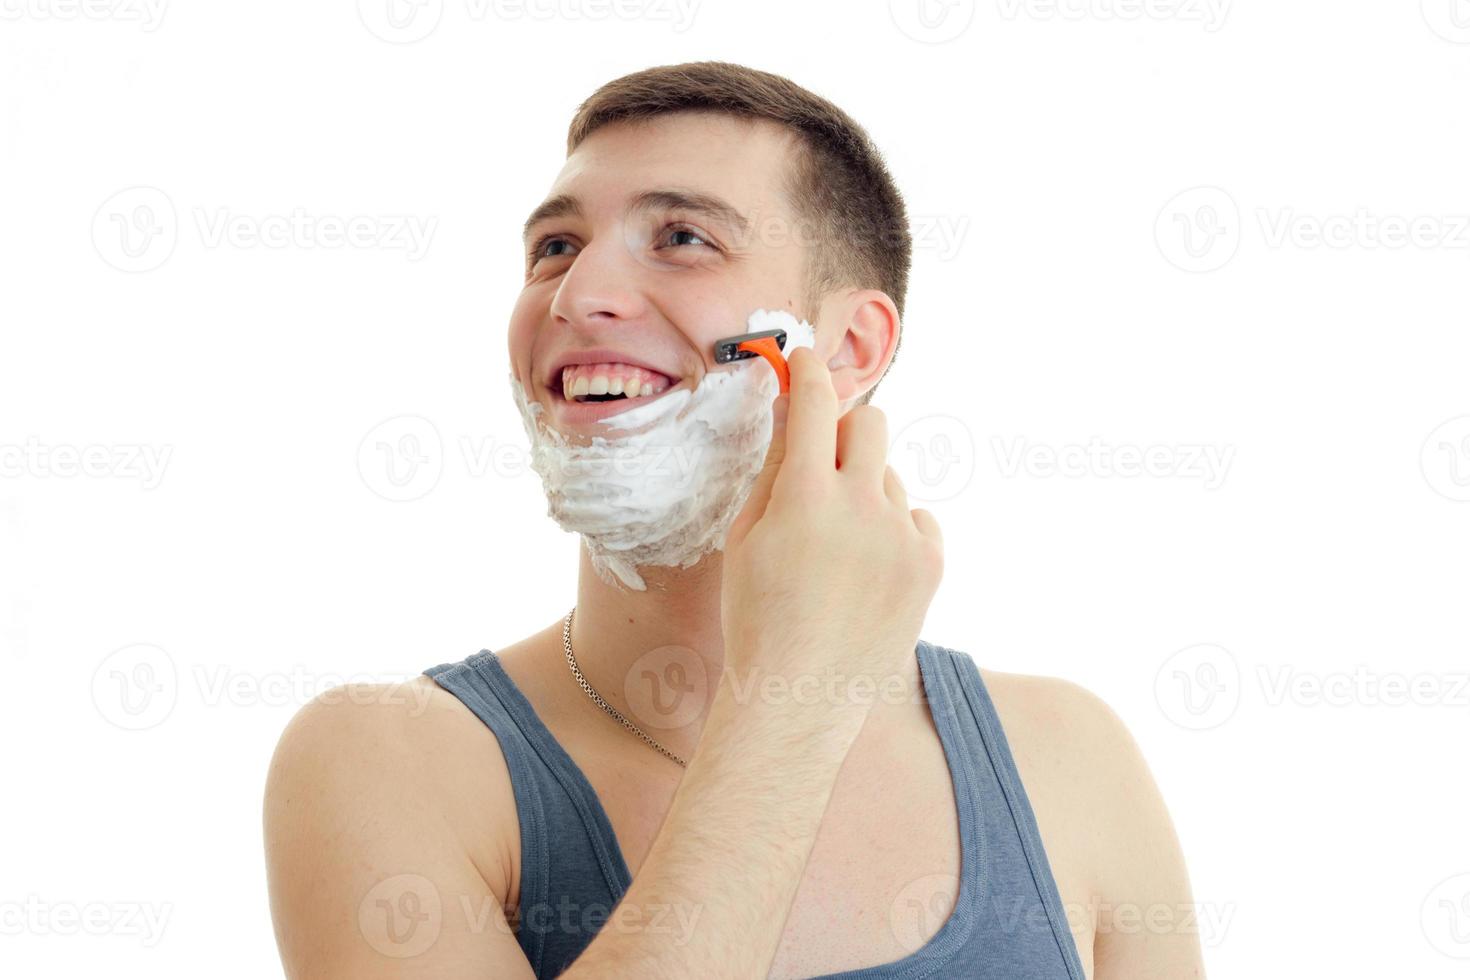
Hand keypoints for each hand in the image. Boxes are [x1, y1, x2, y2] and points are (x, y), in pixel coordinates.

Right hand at [721, 347, 943, 720]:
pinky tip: (865, 566)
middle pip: (870, 423)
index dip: (807, 372)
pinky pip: (916, 516)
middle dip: (845, 426)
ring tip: (835, 547)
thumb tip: (791, 415)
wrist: (801, 695)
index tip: (803, 360)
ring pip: (889, 476)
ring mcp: (903, 536)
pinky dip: (893, 527)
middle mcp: (862, 507)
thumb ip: (774, 469)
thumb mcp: (745, 538)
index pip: (815, 405)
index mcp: (806, 498)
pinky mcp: (930, 563)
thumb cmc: (757, 618)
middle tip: (822, 454)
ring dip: (863, 489)